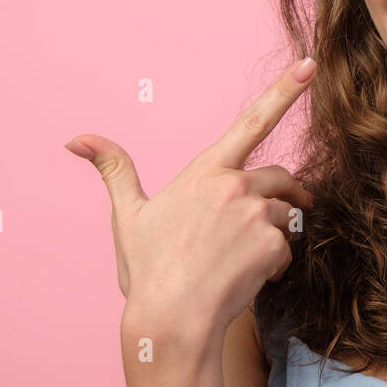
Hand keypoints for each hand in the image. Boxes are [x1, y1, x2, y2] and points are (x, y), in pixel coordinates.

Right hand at [64, 56, 317, 341]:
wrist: (171, 320)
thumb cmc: (148, 271)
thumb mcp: (128, 216)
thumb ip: (115, 170)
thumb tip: (77, 139)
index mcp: (205, 172)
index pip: (252, 121)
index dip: (285, 90)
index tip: (309, 65)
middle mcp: (235, 185)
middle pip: (282, 177)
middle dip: (288, 194)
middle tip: (285, 214)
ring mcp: (256, 214)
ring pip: (287, 215)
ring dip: (276, 234)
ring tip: (242, 261)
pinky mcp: (273, 244)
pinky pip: (287, 249)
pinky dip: (275, 264)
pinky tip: (248, 279)